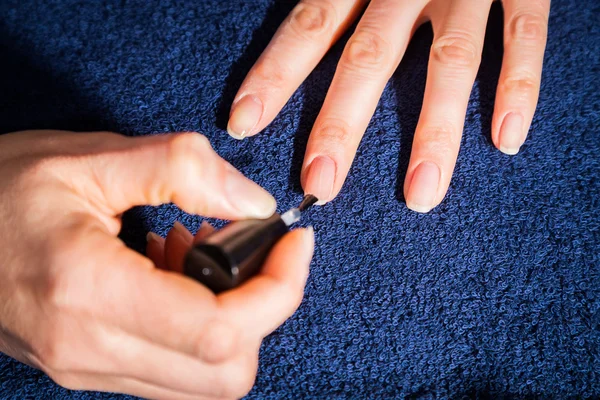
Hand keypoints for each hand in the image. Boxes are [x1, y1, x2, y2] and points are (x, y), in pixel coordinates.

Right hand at [0, 130, 313, 398]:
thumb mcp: (89, 159)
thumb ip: (182, 169)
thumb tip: (256, 203)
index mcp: (89, 292)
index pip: (220, 331)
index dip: (279, 289)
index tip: (294, 243)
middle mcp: (90, 350)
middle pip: (226, 372)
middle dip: (262, 308)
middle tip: (246, 245)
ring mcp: (88, 369)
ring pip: (205, 380)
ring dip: (230, 318)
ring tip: (198, 250)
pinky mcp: (89, 368)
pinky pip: (174, 370)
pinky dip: (198, 328)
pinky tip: (171, 270)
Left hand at [227, 0, 548, 210]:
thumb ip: (335, 0)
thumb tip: (297, 41)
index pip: (310, 27)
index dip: (276, 74)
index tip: (244, 123)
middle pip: (369, 56)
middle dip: (341, 123)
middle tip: (320, 182)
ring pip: (449, 61)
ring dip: (434, 131)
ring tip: (420, 194)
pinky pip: (523, 36)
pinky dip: (518, 87)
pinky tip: (507, 139)